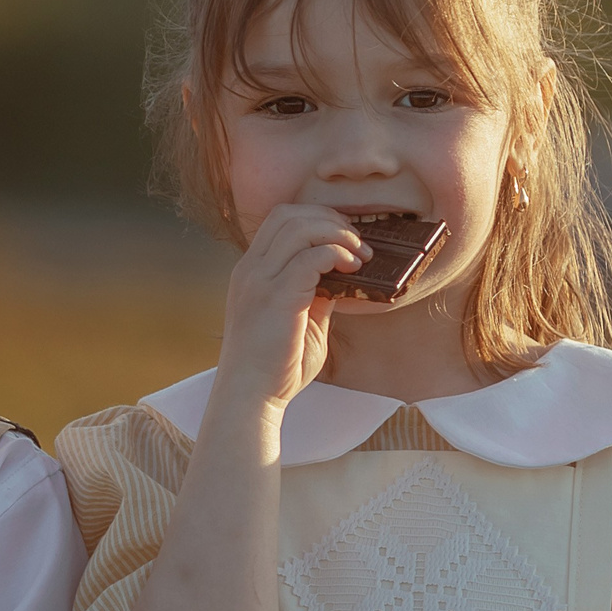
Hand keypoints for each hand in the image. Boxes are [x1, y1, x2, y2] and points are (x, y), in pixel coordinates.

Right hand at [214, 203, 364, 412]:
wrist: (249, 397)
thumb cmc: (274, 367)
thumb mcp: (298, 319)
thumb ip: (315, 293)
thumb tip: (342, 276)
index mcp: (251, 271)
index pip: (280, 219)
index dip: (317, 218)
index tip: (345, 237)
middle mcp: (251, 269)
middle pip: (289, 214)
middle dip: (330, 219)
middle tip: (358, 242)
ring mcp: (260, 281)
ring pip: (301, 228)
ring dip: (338, 235)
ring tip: (361, 255)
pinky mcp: (277, 297)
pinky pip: (312, 257)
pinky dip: (337, 254)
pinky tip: (353, 269)